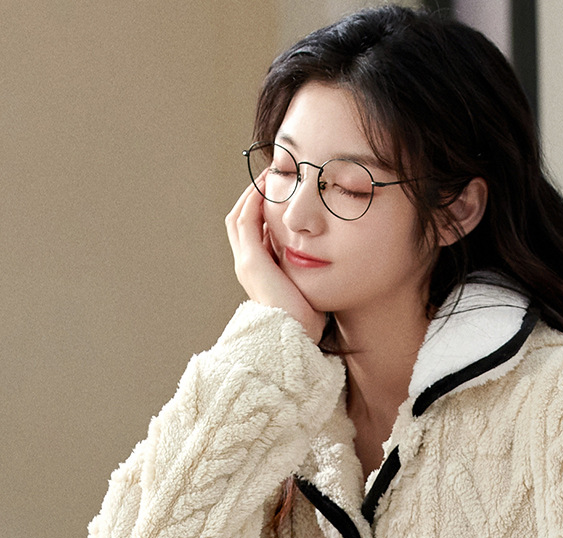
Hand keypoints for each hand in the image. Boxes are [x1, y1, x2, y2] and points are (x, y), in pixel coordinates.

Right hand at [224, 182, 326, 344]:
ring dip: (252, 192)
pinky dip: (254, 200)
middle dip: (253, 196)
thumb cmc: (308, 320)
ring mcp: (245, 263)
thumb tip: (322, 255)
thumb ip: (305, 269)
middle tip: (271, 176)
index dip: (263, 210)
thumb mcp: (305, 287)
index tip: (280, 192)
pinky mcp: (251, 261)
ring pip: (239, 216)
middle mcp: (246, 266)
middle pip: (241, 221)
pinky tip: (268, 185)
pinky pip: (247, 219)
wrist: (297, 337)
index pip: (254, 232)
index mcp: (257, 272)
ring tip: (269, 174)